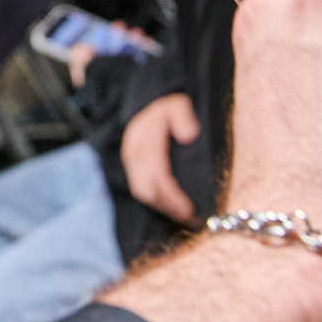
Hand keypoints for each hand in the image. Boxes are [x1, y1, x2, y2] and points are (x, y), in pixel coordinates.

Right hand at [121, 93, 201, 222]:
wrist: (144, 102)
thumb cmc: (165, 106)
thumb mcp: (176, 103)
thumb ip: (183, 116)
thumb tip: (189, 134)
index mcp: (144, 140)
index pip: (156, 175)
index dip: (172, 196)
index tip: (190, 210)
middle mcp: (133, 153)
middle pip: (147, 189)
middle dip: (168, 207)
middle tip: (190, 219)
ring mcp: (130, 161)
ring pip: (142, 192)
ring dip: (162, 207)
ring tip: (184, 217)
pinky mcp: (132, 166)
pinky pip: (141, 189)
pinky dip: (156, 201)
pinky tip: (172, 206)